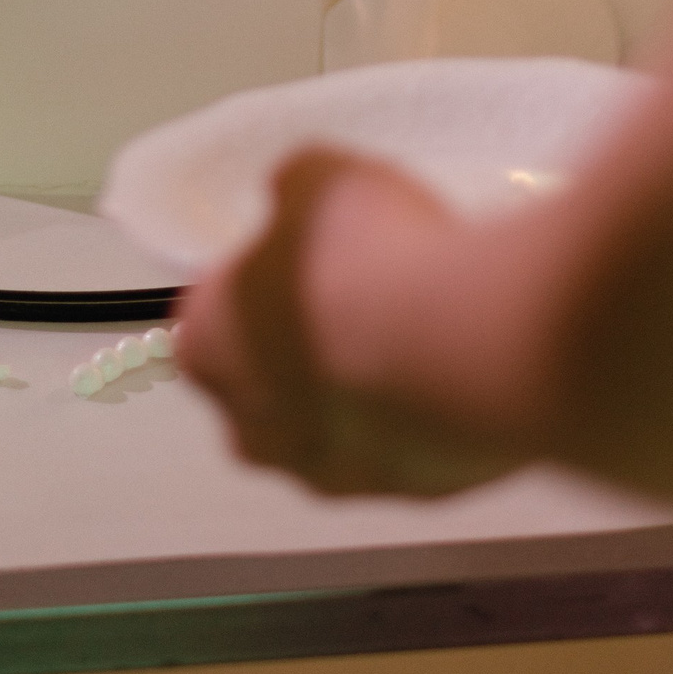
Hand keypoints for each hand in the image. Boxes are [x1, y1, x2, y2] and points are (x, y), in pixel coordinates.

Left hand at [176, 150, 527, 498]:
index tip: (296, 259)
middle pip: (264, 387)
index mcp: (208, 350)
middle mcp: (255, 431)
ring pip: (336, 427)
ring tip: (417, 322)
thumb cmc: (366, 257)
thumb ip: (291, 195)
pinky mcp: (411, 495)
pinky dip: (422, 410)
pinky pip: (407, 445)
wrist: (464, 343)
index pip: (208, 322)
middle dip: (302, 347)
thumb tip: (292, 198)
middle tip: (356, 292)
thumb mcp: (316, 178)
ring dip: (364, 384)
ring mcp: (334, 476)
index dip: (254, 285)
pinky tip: (456, 357)